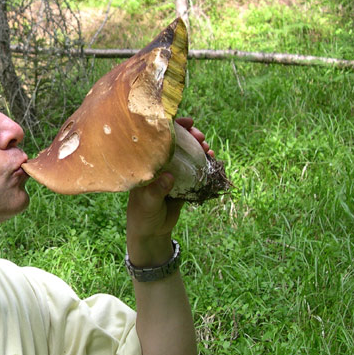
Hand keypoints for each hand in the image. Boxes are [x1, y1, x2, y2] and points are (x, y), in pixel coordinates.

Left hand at [125, 117, 212, 265]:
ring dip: (198, 147)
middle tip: (199, 135)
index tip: (185, 122)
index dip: (170, 127)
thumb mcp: (147, 203)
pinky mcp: (183, 182)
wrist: (151, 232)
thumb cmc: (142, 215)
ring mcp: (172, 171)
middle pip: (175, 143)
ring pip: (187, 153)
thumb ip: (156, 191)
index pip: (156, 140)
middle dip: (189, 135)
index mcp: (146, 164)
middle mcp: (159, 164)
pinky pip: (196, 168)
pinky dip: (204, 161)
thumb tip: (168, 176)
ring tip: (207, 146)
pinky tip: (211, 157)